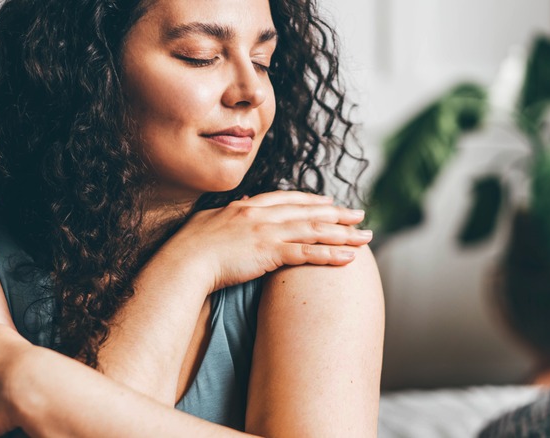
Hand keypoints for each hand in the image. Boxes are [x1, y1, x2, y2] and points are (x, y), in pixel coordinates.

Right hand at [162, 191, 370, 291]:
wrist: (184, 261)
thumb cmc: (189, 246)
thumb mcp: (208, 221)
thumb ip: (227, 213)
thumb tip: (238, 204)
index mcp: (247, 205)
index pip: (287, 199)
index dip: (311, 201)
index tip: (329, 203)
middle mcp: (262, 214)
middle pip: (308, 212)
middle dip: (338, 214)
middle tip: (360, 215)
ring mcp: (267, 232)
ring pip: (314, 230)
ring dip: (343, 234)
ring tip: (365, 238)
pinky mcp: (270, 252)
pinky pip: (308, 253)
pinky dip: (331, 255)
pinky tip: (349, 258)